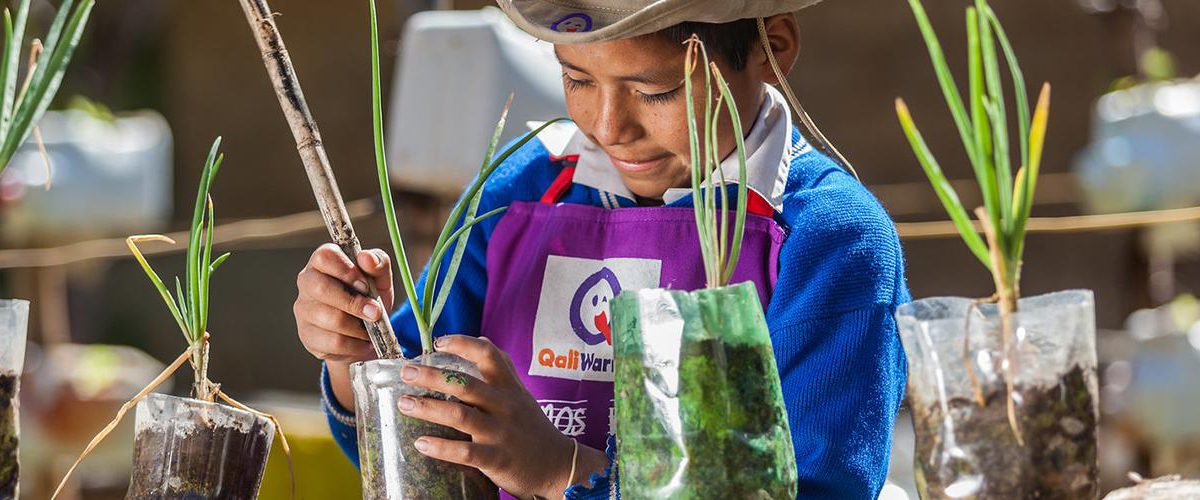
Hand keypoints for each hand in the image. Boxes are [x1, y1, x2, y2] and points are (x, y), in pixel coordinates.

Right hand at [295, 243, 393, 408]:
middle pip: (321, 288)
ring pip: (329, 318)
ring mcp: (304, 310)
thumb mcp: (380, 279)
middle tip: (376, 312)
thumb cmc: (369, 298)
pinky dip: (355, 345)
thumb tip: (366, 258)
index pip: (324, 257)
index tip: (366, 285)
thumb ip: (378, 264)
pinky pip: (332, 342)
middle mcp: (307, 282)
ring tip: (371, 330)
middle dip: (354, 303)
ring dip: (358, 327)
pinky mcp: (307, 335)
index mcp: (323, 262)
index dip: (347, 271)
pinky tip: (363, 342)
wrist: (366, 332)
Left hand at [398, 335, 608, 497]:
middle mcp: (504, 405)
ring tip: (405, 404)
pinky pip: (466, 452)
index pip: (488, 355)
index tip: (438, 342)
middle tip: (406, 371)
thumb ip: (502, 368)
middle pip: (466, 384)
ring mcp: (500, 432)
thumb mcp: (521, 393)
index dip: (463, 344)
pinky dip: (441, 447)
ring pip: (461, 415)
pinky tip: (421, 443)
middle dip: (432, 376)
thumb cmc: (531, 426)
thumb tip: (481, 339)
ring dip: (429, 408)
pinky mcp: (497, 459)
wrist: (556, 465)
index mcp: (509, 387)